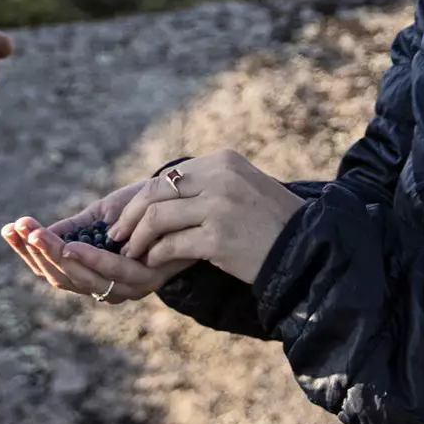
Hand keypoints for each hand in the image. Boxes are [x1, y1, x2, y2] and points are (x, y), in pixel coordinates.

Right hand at [1, 177, 198, 304]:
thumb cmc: (146, 206)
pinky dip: (88, 261)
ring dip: (55, 256)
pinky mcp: (145, 283)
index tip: (8, 228)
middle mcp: (106, 286)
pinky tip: (70, 246)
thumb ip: (73, 227)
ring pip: (80, 279)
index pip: (51, 269)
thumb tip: (33, 233)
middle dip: (36, 253)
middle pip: (60, 277)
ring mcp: (125, 288)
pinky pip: (110, 276)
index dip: (28, 251)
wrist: (187, 199)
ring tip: (36, 234)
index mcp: (92, 271)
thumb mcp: (102, 214)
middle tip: (19, 229)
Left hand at [111, 149, 305, 284]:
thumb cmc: (272, 223)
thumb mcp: (241, 187)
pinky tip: (154, 263)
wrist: (306, 249)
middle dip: (130, 217)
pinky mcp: (219, 238)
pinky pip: (172, 245)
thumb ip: (207, 184)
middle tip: (117, 236)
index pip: (168, 176)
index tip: (126, 217)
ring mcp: (220, 207)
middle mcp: (220, 177)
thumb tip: (161, 193)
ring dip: (138, 239)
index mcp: (224, 161)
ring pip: (158, 219)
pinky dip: (157, 256)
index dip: (141, 198)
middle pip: (155, 194)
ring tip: (132, 254)